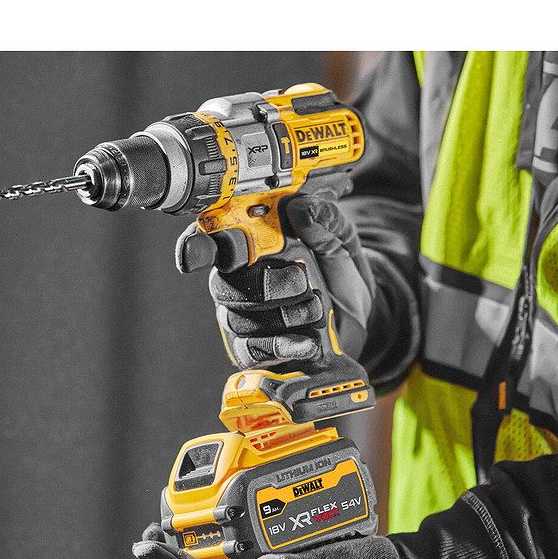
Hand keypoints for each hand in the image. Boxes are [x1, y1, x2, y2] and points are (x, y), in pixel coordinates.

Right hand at [207, 194, 376, 370]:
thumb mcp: (341, 241)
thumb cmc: (338, 276)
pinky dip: (282, 346)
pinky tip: (307, 342)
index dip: (197, 247)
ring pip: (238, 319)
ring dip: (283, 315)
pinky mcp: (253, 350)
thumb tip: (301, 207)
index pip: (212, 244)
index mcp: (252, 248)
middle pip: (223, 286)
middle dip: (265, 286)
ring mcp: (243, 318)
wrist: (360, 319)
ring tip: (317, 309)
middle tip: (303, 282)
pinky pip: (251, 351)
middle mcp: (239, 282)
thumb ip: (324, 222)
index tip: (199, 252)